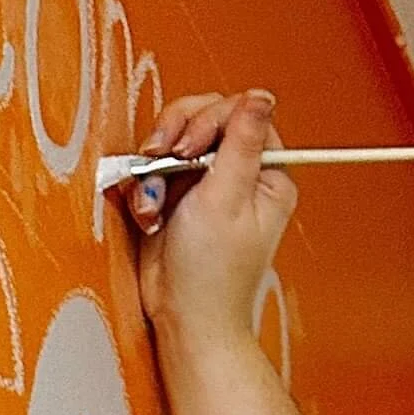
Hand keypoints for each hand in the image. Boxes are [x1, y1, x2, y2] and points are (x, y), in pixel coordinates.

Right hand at [132, 91, 298, 348]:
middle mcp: (241, 175)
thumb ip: (241, 142)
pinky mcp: (180, 196)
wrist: (185, 318)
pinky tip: (149, 212)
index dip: (208, 120)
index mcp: (267, 174)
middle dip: (176, 135)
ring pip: (176, 140)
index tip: (188, 146)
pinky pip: (157, 168)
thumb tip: (262, 96)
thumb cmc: (212, 273)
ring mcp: (208, 184)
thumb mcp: (227, 198)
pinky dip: (146, 186)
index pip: (239, 113)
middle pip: (204, 117)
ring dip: (156, 165)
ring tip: (153, 198)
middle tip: (163, 158)